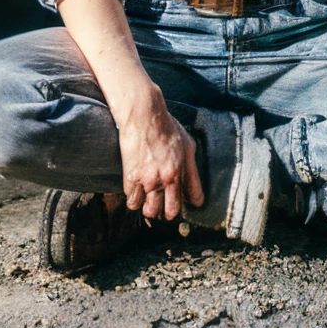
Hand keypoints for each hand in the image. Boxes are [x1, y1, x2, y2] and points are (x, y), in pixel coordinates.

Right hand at [114, 92, 205, 219]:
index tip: (184, 204)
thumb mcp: (188, 145)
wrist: (144, 115)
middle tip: (163, 207)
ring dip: (148, 208)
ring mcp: (148, 180)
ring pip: (148, 211)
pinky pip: (132, 200)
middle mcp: (166, 179)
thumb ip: (191, 169)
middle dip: (167, 212)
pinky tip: (134, 191)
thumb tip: (194, 187)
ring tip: (147, 201)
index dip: (188, 204)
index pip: (190, 199)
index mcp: (181, 171)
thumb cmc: (166, 127)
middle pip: (169, 211)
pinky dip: (133, 199)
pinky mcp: (131, 178)